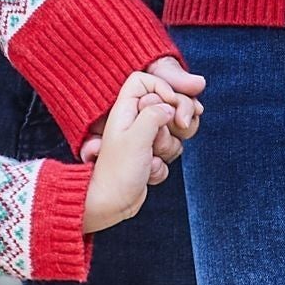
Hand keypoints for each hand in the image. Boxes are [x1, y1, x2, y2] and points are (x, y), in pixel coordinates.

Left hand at [83, 75, 181, 232]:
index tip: (172, 103)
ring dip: (167, 147)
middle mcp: (134, 120)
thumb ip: (155, 114)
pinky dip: (161, 165)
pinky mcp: (149, 157)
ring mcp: (143, 138)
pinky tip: (148, 172)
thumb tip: (171, 105)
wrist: (109, 204)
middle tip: (174, 129)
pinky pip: (168, 153)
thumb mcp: (137, 137)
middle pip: (166, 104)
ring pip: (172, 132)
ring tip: (149, 157)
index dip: (162, 87)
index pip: (145, 80)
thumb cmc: (118, 171)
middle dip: (174, 120)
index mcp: (125, 108)